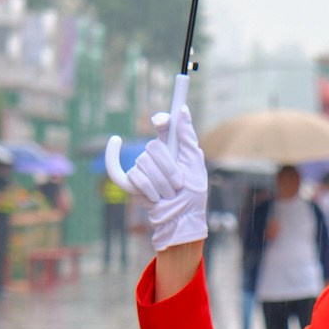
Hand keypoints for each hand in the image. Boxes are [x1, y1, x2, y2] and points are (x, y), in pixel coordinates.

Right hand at [124, 95, 208, 253]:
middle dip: (169, 170)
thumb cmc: (193, 193)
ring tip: (169, 195)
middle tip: (178, 185)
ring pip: (144, 163)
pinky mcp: (133, 181)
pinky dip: (148, 189)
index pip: (163, 126)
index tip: (162, 121)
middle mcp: (156, 154)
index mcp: (173, 147)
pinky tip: (154, 197)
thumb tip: (182, 110)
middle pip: (153, 147)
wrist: (182, 218)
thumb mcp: (195, 164)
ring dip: (162, 184)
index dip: (161, 120)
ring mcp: (143, 166)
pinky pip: (134, 177)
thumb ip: (187, 137)